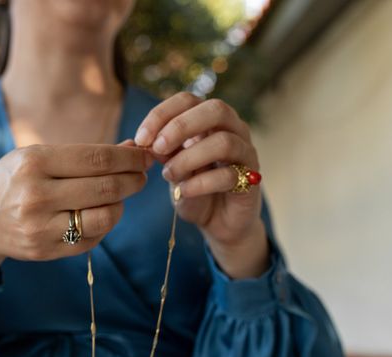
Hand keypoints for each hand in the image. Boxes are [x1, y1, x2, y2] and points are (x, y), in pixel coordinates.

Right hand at [0, 144, 151, 278]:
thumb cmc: (13, 180)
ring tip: (117, 197)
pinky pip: (91, 240)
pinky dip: (102, 225)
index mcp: (34, 162)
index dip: (129, 158)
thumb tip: (132, 149)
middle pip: (105, 188)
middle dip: (133, 180)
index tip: (145, 156)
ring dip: (120, 206)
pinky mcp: (45, 250)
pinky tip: (97, 214)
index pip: (97, 159)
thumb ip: (83, 155)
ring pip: (103, 218)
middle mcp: (36, 195)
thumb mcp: (38, 156)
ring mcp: (40, 227)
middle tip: (141, 176)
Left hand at [134, 93, 268, 278]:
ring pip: (224, 142)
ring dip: (189, 158)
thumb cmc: (195, 189)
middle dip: (181, 126)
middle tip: (157, 148)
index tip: (140, 138)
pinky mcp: (251, 181)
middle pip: (215, 109)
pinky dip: (200, 183)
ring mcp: (246, 154)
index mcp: (209, 121)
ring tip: (168, 174)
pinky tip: (184, 192)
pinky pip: (228, 175)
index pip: (188, 100)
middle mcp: (233, 130)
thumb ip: (163, 153)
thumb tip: (145, 141)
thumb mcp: (173, 169)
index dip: (162, 114)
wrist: (218, 222)